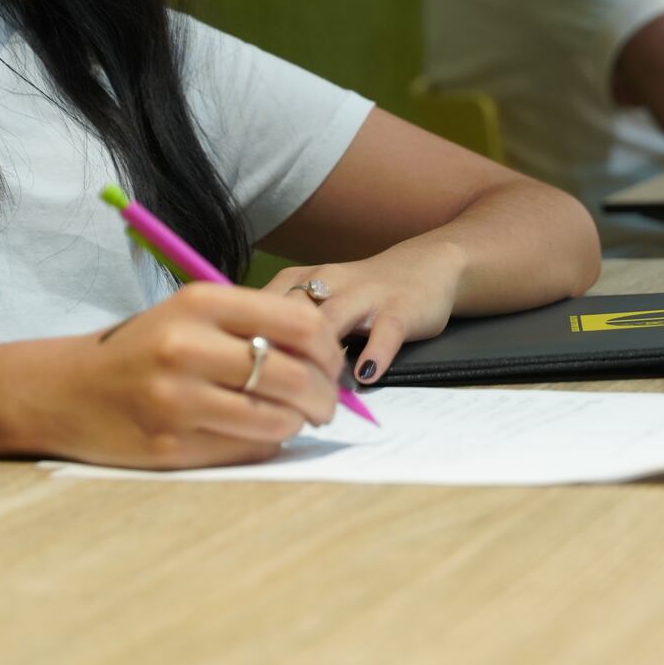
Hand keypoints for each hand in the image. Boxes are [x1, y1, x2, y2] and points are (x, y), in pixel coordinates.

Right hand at [32, 283, 347, 470]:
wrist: (63, 391)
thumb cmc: (141, 350)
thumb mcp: (189, 315)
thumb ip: (252, 322)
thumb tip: (327, 349)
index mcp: (199, 303)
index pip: (299, 323)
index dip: (330, 348)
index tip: (333, 363)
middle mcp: (187, 347)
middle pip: (294, 376)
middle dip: (326, 395)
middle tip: (327, 402)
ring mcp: (177, 400)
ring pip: (276, 420)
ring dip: (299, 423)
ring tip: (296, 418)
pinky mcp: (170, 446)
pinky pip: (246, 450)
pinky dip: (266, 444)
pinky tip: (258, 434)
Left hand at [265, 239, 468, 386]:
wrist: (426, 265)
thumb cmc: (360, 292)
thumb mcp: (316, 300)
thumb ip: (285, 327)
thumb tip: (249, 371)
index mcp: (300, 281)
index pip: (258, 310)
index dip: (245, 345)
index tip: (237, 379)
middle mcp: (327, 282)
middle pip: (288, 316)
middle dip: (276, 356)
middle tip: (268, 397)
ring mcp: (365, 295)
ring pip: (330, 322)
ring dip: (316, 362)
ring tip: (311, 398)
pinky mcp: (400, 309)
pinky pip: (384, 333)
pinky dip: (373, 355)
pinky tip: (364, 377)